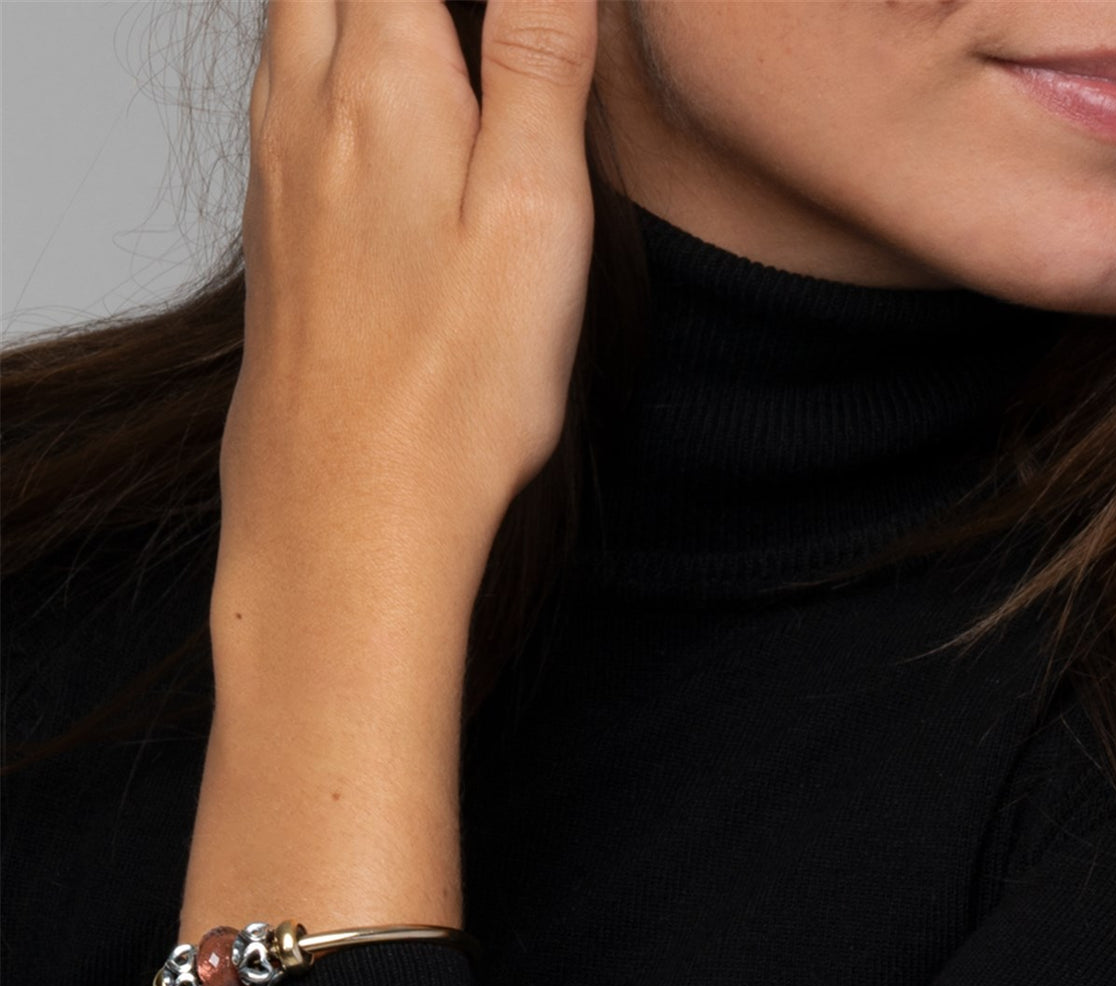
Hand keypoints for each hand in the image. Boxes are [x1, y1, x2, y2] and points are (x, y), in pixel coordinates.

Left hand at [213, 0, 597, 644]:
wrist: (350, 507)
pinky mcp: (275, 232)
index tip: (528, 26)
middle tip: (472, 38)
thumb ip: (540, 58)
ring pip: (291, 27)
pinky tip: (368, 117)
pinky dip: (322, 71)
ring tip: (426, 44)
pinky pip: (281, 102)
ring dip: (353, 13)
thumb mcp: (531, 207)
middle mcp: (307, 105)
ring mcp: (278, 170)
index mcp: (384, 78)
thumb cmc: (451, 383)